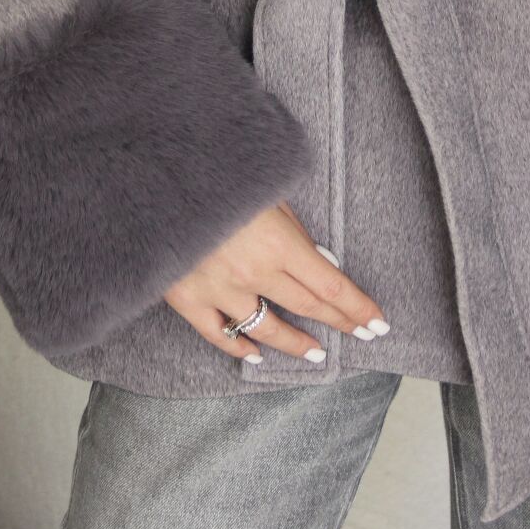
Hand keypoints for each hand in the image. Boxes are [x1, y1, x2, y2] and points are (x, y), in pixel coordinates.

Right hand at [163, 199, 390, 364]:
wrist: (152, 179)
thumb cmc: (215, 174)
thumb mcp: (266, 190)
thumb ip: (294, 229)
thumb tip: (321, 262)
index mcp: (278, 243)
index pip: (331, 287)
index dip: (357, 308)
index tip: (377, 322)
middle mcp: (254, 273)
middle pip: (307, 308)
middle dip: (339, 322)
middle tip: (359, 334)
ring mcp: (219, 290)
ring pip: (266, 329)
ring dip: (295, 344)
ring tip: (316, 353)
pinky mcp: (187, 299)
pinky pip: (218, 335)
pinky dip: (239, 348)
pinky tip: (255, 354)